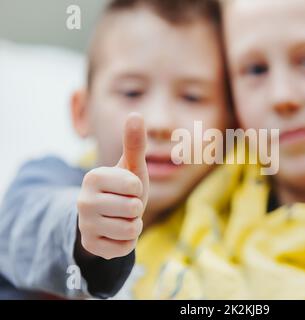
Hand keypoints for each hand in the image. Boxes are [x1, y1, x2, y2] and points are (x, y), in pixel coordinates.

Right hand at [77, 113, 148, 259]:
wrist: (107, 216)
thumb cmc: (123, 187)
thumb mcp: (131, 166)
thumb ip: (134, 142)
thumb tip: (135, 113)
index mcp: (93, 177)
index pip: (134, 187)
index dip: (138, 189)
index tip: (128, 189)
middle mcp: (83, 201)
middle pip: (133, 209)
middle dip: (136, 209)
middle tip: (125, 205)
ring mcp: (84, 225)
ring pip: (130, 230)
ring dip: (134, 225)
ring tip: (122, 218)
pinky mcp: (90, 246)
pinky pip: (124, 248)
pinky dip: (128, 242)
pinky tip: (117, 233)